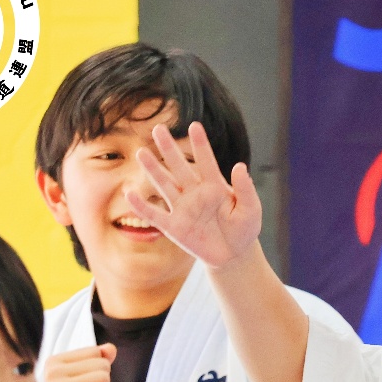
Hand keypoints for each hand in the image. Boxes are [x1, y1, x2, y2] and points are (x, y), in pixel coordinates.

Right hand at [127, 121, 261, 268]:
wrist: (233, 255)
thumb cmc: (244, 229)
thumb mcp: (251, 209)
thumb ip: (245, 189)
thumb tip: (240, 166)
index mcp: (214, 185)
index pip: (206, 161)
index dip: (200, 144)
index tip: (194, 126)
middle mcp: (195, 193)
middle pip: (179, 167)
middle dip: (169, 149)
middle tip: (158, 128)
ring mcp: (183, 209)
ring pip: (164, 185)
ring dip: (153, 170)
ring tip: (141, 152)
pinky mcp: (174, 228)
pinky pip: (155, 215)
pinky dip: (142, 206)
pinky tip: (129, 193)